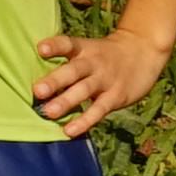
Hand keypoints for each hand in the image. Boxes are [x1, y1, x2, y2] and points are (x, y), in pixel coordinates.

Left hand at [34, 22, 173, 137]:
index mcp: (83, 49)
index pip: (68, 44)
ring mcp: (105, 80)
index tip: (40, 49)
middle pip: (73, 71)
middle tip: (37, 91)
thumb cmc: (105, 54)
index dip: (54, 46)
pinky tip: (69, 130)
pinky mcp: (116, 96)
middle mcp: (93, 63)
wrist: (144, 50)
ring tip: (49, 112)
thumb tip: (32, 79)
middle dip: (55, 81)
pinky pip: (98, 109)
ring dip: (66, 102)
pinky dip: (84, 121)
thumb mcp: (88, 50)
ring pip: (84, 91)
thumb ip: (65, 61)